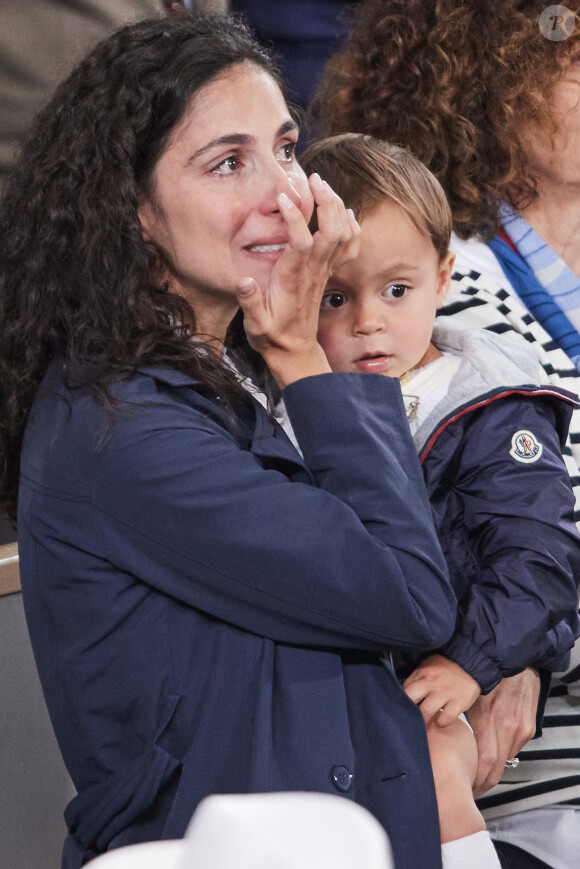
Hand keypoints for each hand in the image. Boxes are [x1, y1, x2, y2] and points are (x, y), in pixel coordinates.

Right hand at [235, 174, 359, 386]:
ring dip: (336, 206)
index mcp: (293, 279)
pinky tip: (344, 210)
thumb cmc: (272, 336)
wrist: (294, 351)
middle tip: (312, 178)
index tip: (284, 198)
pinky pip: (348, 246)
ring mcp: (324, 271)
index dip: (295, 220)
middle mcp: (313, 271)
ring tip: (323, 184)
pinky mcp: (327, 273)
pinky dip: (351, 225)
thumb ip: (250, 303)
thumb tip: (242, 282)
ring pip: (341, 233)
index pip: (301, 243)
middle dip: (324, 201)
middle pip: (330, 230)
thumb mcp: (255, 325)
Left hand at [403, 654, 480, 727]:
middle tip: (410, 721)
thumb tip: (400, 693)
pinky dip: (442, 722)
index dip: (401, 701)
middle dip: (408, 712)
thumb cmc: (445, 669)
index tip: (402, 709)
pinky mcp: (459, 701)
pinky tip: (441, 722)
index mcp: (422, 673)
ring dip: (424, 721)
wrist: (471, 665)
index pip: (404, 690)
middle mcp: (431, 682)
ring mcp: (445, 692)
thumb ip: (415, 679)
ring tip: (424, 726)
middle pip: (411, 698)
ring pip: (427, 710)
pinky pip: (446, 717)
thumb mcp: (427, 667)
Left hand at [466, 668, 539, 796]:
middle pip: (496, 768)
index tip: (465, 787)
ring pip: (505, 760)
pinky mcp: (527, 728)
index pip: (485, 762)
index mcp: (490, 719)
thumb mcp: (466, 696)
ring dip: (491, 771)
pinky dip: (501, 756)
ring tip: (475, 776)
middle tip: (469, 789)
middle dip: (482, 783)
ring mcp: (520, 728)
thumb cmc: (485, 676)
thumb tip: (436, 733)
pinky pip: (513, 749)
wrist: (514, 661)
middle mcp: (508, 726)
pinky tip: (489, 757)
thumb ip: (455, 716)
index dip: (476, 779)